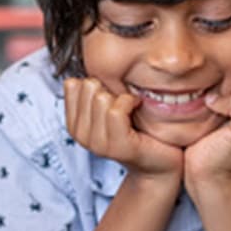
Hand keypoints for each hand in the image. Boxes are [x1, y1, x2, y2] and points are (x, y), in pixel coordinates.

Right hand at [64, 78, 183, 180]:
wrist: (159, 163)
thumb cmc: (137, 130)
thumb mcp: (109, 108)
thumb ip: (94, 92)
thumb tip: (90, 67)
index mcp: (75, 124)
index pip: (71, 84)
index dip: (96, 82)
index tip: (110, 93)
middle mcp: (81, 136)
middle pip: (87, 87)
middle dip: (109, 87)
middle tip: (123, 102)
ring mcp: (98, 143)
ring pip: (101, 98)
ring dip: (122, 96)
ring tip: (132, 107)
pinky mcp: (118, 146)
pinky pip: (116, 111)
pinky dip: (130, 102)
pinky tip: (138, 107)